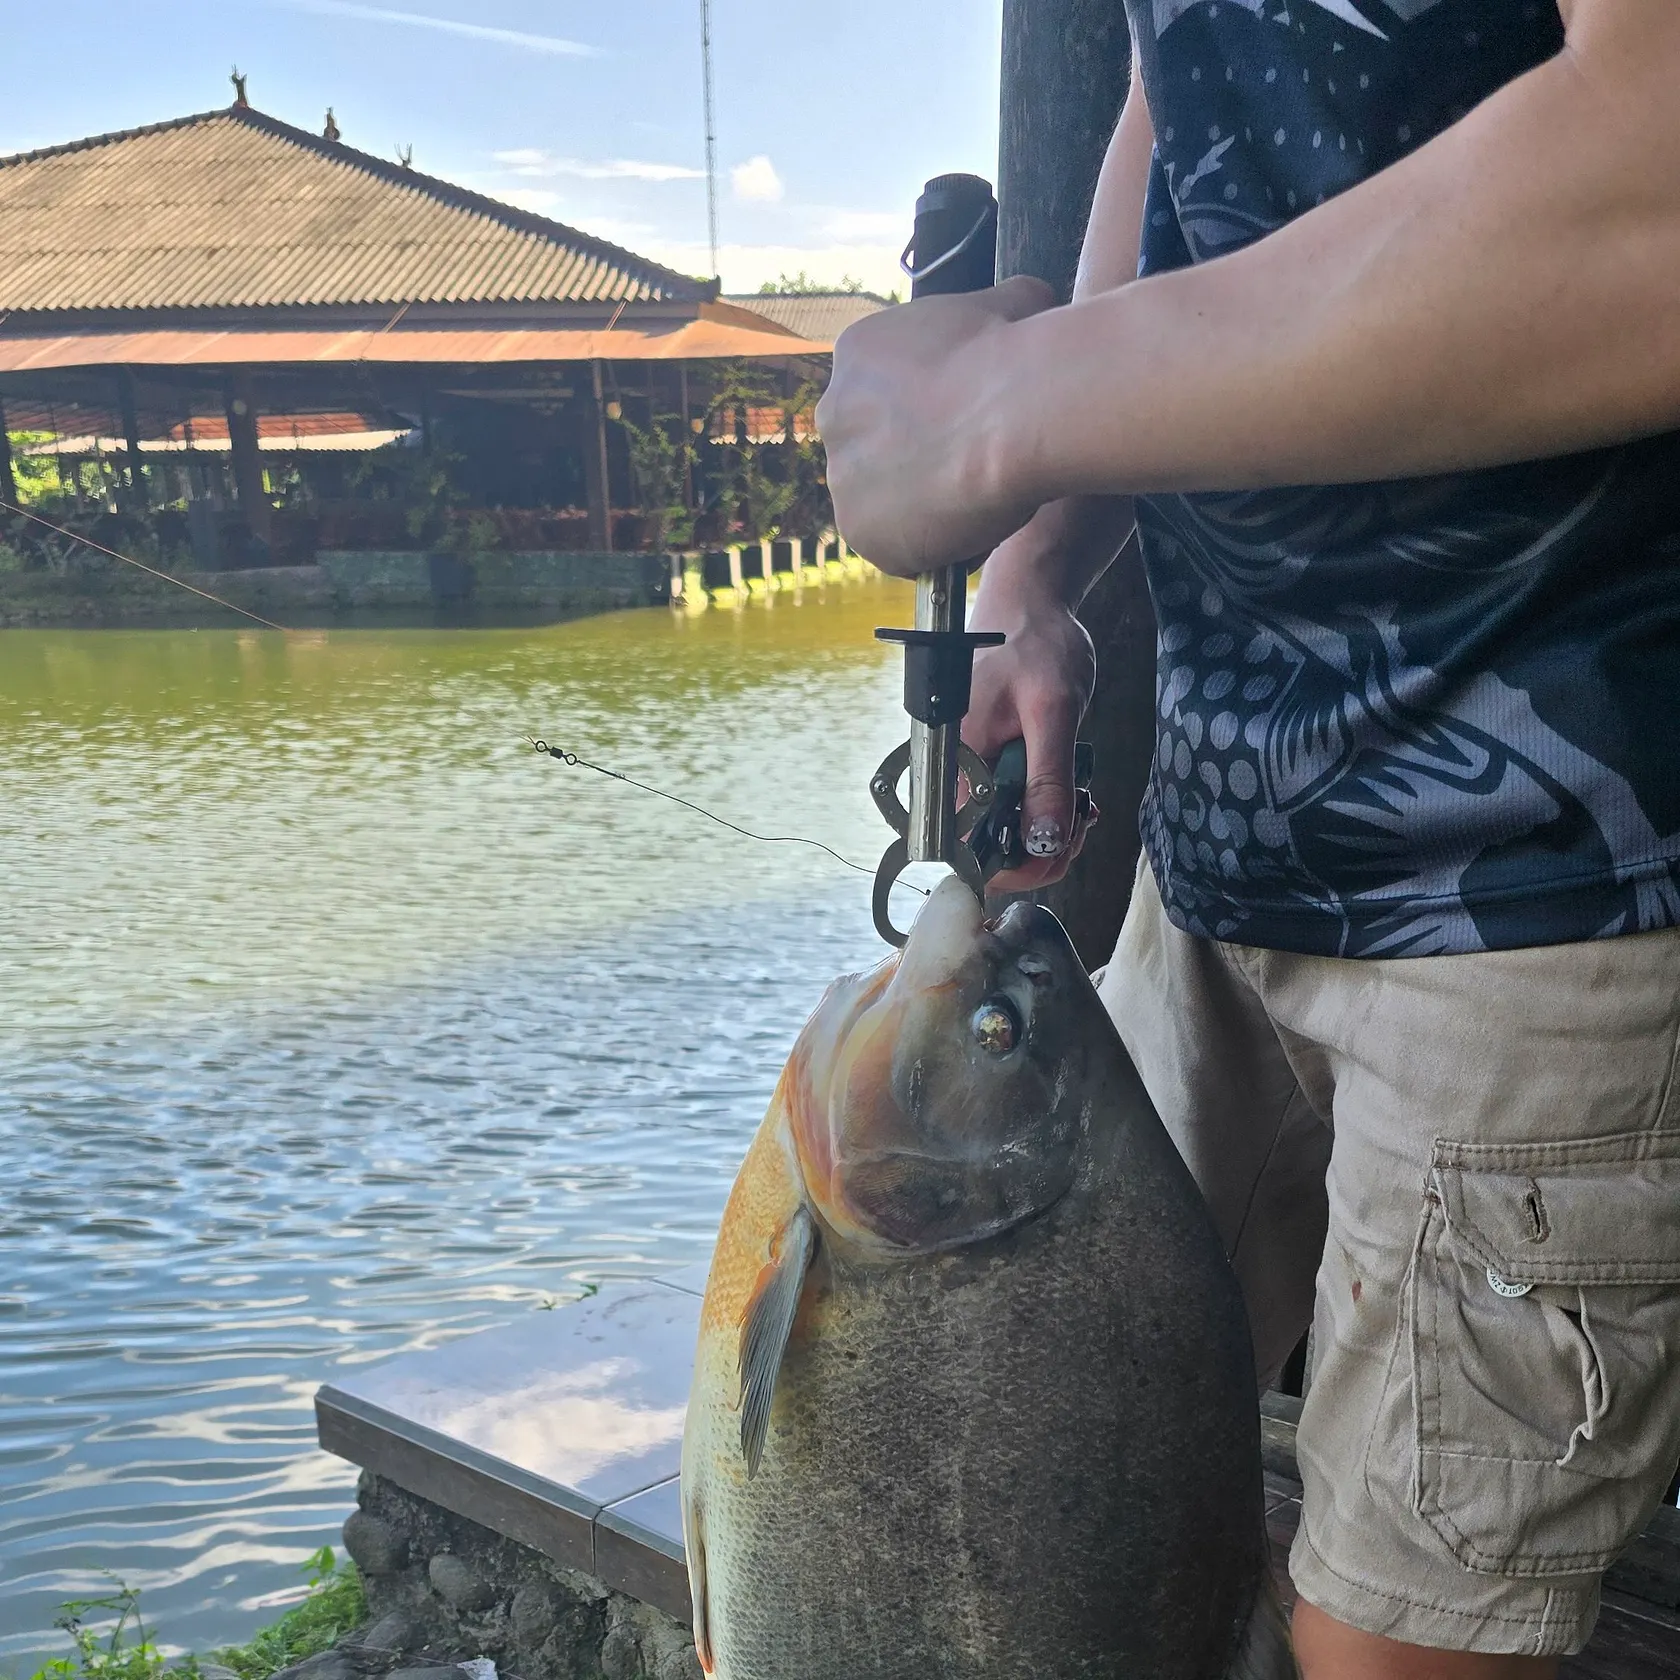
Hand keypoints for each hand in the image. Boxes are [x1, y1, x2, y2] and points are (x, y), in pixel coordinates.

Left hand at [815, 278, 1056, 576]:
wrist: (1011, 411)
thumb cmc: (1014, 354)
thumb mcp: (1012, 305)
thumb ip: (1004, 307)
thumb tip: (1034, 300)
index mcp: (857, 354)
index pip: (887, 396)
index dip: (932, 415)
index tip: (968, 423)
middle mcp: (834, 413)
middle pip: (876, 451)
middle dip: (918, 461)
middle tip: (972, 466)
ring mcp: (842, 476)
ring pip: (885, 504)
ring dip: (925, 507)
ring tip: (978, 499)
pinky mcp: (860, 531)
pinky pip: (900, 549)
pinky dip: (934, 548)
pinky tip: (971, 527)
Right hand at [962, 570, 1097, 894]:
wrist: (1031, 600)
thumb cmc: (1035, 643)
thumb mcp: (1053, 712)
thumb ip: (1048, 779)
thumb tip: (1046, 842)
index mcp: (957, 764)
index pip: (969, 849)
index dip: (1015, 865)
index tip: (1060, 848)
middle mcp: (958, 774)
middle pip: (991, 848)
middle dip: (1043, 847)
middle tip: (1083, 818)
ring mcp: (975, 770)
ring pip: (1008, 831)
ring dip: (1051, 829)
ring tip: (1083, 802)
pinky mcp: (993, 763)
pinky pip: (1016, 806)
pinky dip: (1049, 809)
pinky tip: (1074, 795)